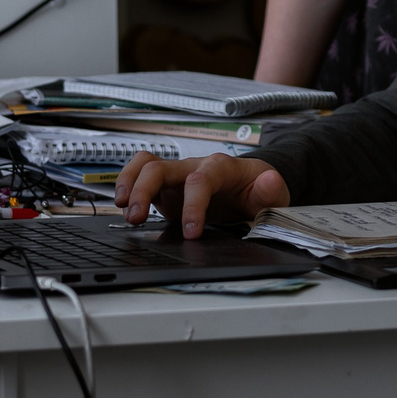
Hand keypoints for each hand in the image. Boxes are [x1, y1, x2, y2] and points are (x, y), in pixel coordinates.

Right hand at [114, 152, 289, 238]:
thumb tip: (270, 181)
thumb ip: (271, 192)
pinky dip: (128, 187)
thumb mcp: (273, 196)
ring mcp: (178, 174)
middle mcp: (194, 166)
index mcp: (221, 168)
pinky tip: (124, 209)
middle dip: (144, 190)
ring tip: (123, 210)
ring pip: (145, 165)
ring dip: (129, 184)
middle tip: (136, 219)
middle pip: (161, 167)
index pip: (200, 180)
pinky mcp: (166, 186)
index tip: (191, 233)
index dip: (192, 205)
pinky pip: (140, 175)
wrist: (251, 187)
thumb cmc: (259, 191)